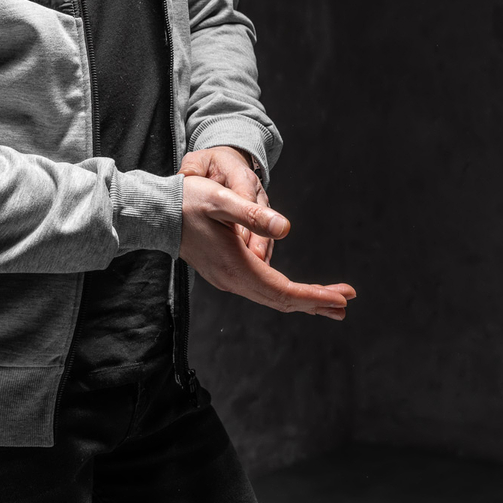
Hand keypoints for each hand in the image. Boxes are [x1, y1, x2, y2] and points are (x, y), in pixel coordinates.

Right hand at [178, 151, 355, 318]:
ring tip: (330, 301)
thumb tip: (286, 228)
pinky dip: (284, 292)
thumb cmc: (187, 201)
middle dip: (316, 301)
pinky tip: (295, 290)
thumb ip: (253, 215)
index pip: (284, 291)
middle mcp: (232, 280)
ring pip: (272, 297)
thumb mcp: (222, 200)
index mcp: (236, 267)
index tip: (342, 297)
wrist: (156, 213)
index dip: (315, 296)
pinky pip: (261, 290)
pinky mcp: (224, 273)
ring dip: (302, 299)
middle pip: (281, 300)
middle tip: (346, 302)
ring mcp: (227, 279)